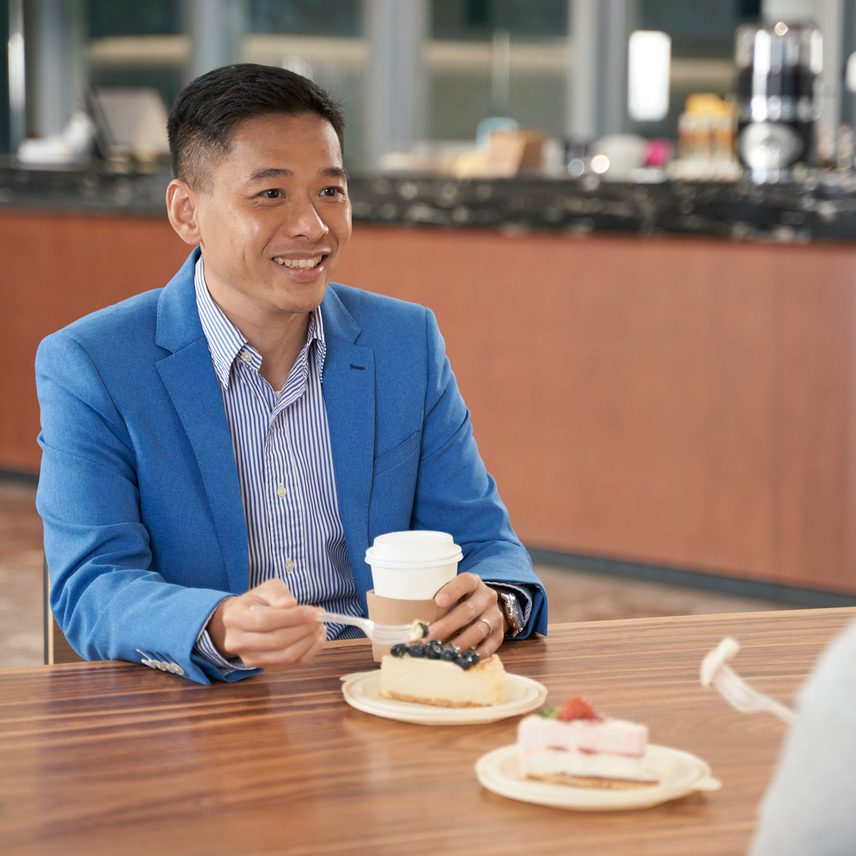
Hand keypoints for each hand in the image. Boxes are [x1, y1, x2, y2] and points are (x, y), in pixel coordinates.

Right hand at [207, 579, 324, 669]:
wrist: (242, 621)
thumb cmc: (257, 602)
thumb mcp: (266, 589)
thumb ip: (278, 594)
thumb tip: (291, 604)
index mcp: (235, 618)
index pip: (265, 621)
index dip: (292, 617)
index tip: (313, 612)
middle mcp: (238, 642)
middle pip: (276, 641)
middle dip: (303, 630)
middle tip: (320, 619)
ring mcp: (249, 658)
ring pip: (285, 656)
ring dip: (308, 642)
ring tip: (319, 627)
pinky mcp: (263, 668)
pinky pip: (290, 665)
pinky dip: (308, 652)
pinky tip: (316, 639)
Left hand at [425, 573, 506, 657]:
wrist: (485, 608)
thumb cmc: (458, 601)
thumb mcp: (450, 593)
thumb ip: (435, 601)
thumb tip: (408, 620)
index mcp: (473, 582)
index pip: (465, 582)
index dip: (452, 591)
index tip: (437, 601)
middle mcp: (487, 597)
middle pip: (468, 610)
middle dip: (446, 626)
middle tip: (428, 637)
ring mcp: (495, 616)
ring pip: (478, 630)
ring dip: (458, 643)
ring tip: (441, 653)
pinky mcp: (498, 635)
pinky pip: (489, 646)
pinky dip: (474, 655)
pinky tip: (459, 660)